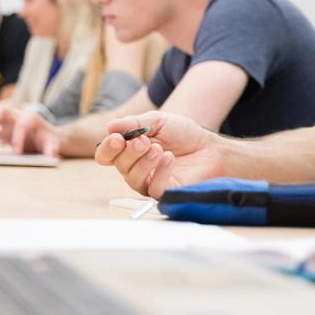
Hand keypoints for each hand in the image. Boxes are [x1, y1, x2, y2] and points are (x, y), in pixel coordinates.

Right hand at [0, 105, 60, 155]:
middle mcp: (18, 115)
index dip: (18, 138)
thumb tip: (50, 155)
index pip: (22, 124)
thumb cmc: (48, 139)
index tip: (16, 153)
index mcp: (32, 118)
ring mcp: (8, 120)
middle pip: (3, 110)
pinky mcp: (2, 128)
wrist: (45, 137)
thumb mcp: (53, 143)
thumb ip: (52, 148)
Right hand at [95, 112, 223, 198]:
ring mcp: (149, 182)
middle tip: (144, 141)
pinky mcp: (164, 193)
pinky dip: (160, 173)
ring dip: (144, 162)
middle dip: (130, 152)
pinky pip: (153, 189)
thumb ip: (134, 123)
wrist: (208, 147)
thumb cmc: (182, 134)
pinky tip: (169, 158)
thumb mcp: (157, 121)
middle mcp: (135, 169)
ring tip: (158, 149)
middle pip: (120, 166)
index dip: (107, 148)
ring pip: (133, 180)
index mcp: (129, 151)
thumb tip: (110, 126)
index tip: (117, 138)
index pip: (106, 155)